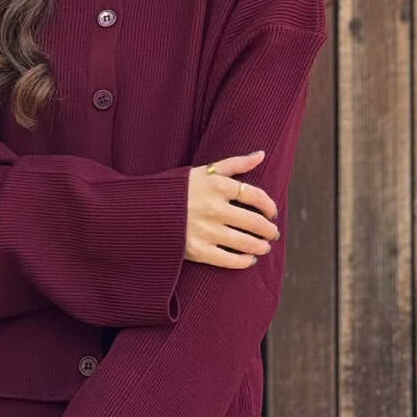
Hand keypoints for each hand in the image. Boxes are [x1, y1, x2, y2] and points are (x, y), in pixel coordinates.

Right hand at [184, 151, 278, 267]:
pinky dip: (243, 261)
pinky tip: (249, 259)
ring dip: (260, 246)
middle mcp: (214, 208)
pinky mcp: (197, 250)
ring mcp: (206, 231)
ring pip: (245, 243)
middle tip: (272, 234)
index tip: (272, 212)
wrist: (143, 210)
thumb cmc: (178, 188)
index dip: (269, 206)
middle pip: (254, 222)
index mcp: (217, 186)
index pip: (256, 196)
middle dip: (269, 230)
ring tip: (264, 247)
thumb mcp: (204, 171)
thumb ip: (235, 163)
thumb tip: (262, 154)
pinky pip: (228, 260)